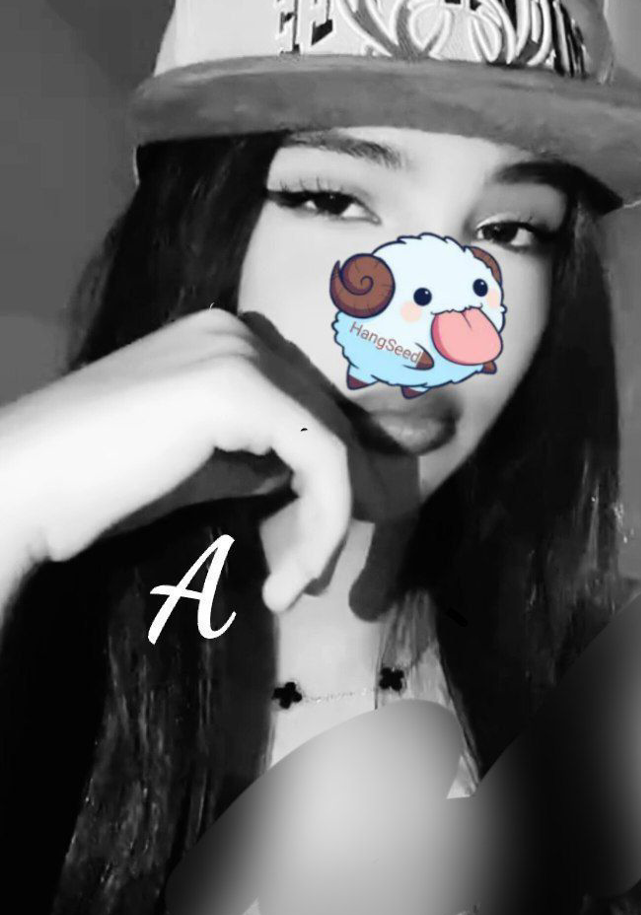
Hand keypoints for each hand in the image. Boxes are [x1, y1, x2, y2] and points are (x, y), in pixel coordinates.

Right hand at [0, 308, 353, 609]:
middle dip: (335, 503)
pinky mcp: (239, 388)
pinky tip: (287, 580)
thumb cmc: (95, 484)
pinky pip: (321, 459)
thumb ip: (255, 454)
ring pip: (330, 443)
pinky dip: (323, 523)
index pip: (307, 403)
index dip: (328, 476)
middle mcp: (237, 329)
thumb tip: (313, 473)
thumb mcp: (198, 462)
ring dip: (326, 526)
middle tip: (309, 575)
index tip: (313, 548)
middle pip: (326, 420)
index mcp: (224, 336)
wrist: (25, 484)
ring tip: (296, 585)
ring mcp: (238, 351)